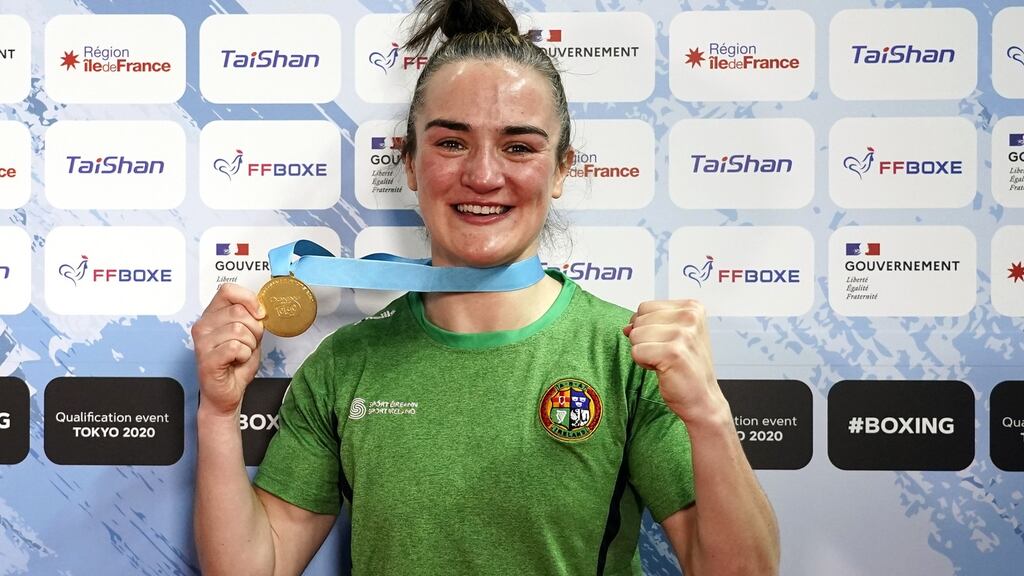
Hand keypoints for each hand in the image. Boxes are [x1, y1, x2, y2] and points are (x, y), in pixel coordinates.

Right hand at [192, 283, 265, 416]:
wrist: (228, 393)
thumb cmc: (237, 364)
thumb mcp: (249, 335)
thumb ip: (252, 318)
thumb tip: (260, 308)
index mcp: (212, 315)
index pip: (228, 290)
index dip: (249, 299)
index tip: (259, 314)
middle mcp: (203, 325)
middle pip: (239, 311)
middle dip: (254, 329)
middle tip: (248, 344)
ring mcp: (202, 342)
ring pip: (239, 330)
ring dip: (250, 345)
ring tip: (241, 354)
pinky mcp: (206, 358)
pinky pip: (236, 347)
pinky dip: (244, 355)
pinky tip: (236, 361)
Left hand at [624, 299, 728, 423]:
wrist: (702, 398)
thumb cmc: (688, 368)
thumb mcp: (673, 336)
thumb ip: (651, 324)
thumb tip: (627, 326)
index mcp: (692, 307)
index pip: (645, 307)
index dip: (647, 327)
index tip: (666, 342)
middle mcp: (690, 317)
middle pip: (639, 319)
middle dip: (645, 340)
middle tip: (666, 355)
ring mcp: (683, 334)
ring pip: (635, 335)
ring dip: (644, 352)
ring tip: (665, 362)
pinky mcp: (673, 352)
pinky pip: (636, 352)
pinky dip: (644, 364)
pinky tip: (663, 369)